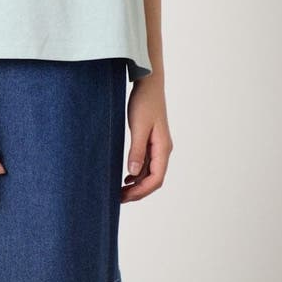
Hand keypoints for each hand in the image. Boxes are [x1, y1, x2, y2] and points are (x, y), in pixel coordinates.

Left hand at [120, 74, 172, 202]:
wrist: (149, 84)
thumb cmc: (145, 102)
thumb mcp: (139, 126)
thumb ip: (137, 150)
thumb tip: (134, 173)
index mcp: (163, 148)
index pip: (156, 179)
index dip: (141, 191)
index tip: (125, 196)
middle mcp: (163, 150)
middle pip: (153, 179)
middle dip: (138, 191)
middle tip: (118, 197)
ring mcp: (158, 146)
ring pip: (150, 172)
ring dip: (136, 183)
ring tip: (120, 190)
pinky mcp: (151, 141)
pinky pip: (147, 163)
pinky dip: (137, 173)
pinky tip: (126, 176)